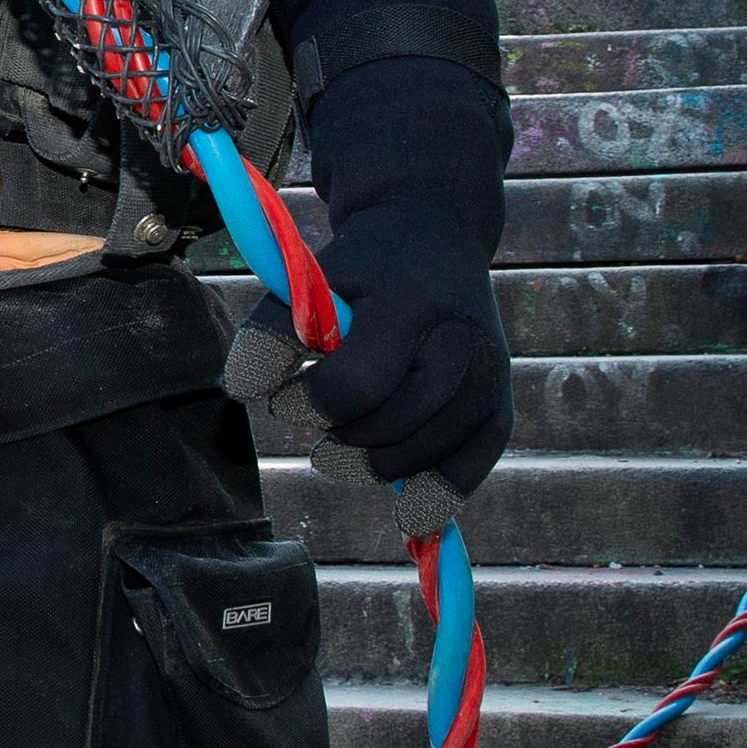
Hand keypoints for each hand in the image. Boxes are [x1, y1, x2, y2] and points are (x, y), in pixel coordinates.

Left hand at [246, 200, 509, 492]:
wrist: (432, 233)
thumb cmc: (357, 270)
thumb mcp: (307, 281)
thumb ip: (271, 332)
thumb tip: (247, 390)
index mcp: (406, 303)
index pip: (359, 383)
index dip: (311, 405)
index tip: (285, 401)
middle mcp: (458, 339)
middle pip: (395, 423)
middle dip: (343, 438)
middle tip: (318, 432)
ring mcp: (488, 372)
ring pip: (430, 450)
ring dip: (377, 466)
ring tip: (345, 450)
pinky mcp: (499, 401)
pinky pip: (474, 463)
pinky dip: (440, 492)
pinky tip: (411, 513)